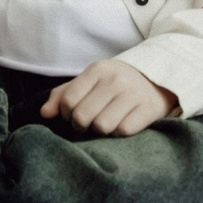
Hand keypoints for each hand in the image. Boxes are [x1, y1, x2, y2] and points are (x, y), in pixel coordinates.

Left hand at [40, 59, 176, 134]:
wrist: (158, 80)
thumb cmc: (115, 85)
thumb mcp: (90, 82)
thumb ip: (63, 95)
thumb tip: (44, 113)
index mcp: (98, 70)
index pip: (68, 100)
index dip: (66, 114)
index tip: (73, 115)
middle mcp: (116, 79)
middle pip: (82, 116)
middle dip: (81, 125)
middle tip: (88, 124)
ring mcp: (134, 93)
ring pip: (102, 126)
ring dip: (101, 131)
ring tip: (105, 124)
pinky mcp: (149, 108)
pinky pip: (123, 131)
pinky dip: (119, 133)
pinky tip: (122, 125)